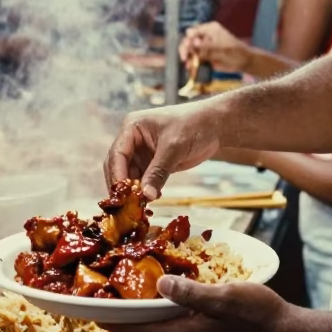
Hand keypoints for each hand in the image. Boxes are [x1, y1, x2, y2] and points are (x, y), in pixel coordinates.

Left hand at [101, 275, 293, 331]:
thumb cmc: (259, 315)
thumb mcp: (225, 298)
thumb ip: (191, 293)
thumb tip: (160, 285)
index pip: (138, 330)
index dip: (113, 320)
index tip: (91, 308)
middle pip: (144, 331)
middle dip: (121, 317)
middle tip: (103, 298)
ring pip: (159, 328)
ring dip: (141, 314)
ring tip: (126, 294)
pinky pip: (174, 324)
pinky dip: (161, 311)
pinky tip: (165, 295)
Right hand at [104, 104, 220, 197]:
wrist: (215, 125)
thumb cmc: (193, 125)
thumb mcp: (173, 148)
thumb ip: (158, 172)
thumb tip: (146, 195)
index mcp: (132, 127)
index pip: (117, 154)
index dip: (117, 175)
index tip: (121, 195)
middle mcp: (133, 140)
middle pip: (118, 166)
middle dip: (122, 185)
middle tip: (126, 205)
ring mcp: (142, 152)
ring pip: (130, 175)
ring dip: (133, 191)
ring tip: (138, 206)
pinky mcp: (153, 163)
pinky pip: (143, 179)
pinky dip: (145, 190)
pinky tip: (151, 199)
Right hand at [179, 22, 250, 72]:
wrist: (244, 62)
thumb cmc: (237, 52)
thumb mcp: (223, 48)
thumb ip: (208, 46)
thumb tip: (193, 43)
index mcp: (210, 29)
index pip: (194, 32)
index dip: (188, 39)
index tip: (187, 48)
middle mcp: (205, 36)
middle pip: (189, 40)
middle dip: (185, 49)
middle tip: (185, 58)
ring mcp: (204, 46)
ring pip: (190, 50)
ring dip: (187, 57)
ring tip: (188, 65)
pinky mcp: (204, 56)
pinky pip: (194, 58)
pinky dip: (191, 63)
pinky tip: (190, 68)